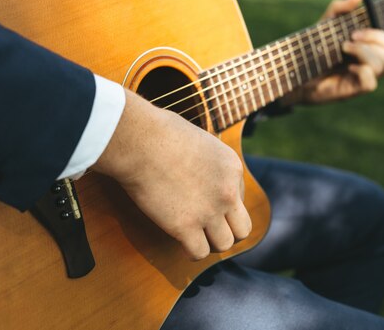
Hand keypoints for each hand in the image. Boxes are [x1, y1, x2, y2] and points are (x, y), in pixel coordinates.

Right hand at [93, 90, 251, 260]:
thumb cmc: (159, 131)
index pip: (240, 196)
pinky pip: (199, 252)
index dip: (222, 202)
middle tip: (209, 228)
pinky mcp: (185, 226)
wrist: (140, 140)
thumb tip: (196, 167)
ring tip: (195, 237)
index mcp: (232, 167)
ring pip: (225, 244)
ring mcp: (209, 211)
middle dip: (228, 230)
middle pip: (243, 228)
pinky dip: (191, 252)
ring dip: (210, 243)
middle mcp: (227, 192)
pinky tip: (181, 243)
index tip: (205, 200)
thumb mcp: (197, 138)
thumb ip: (205, 158)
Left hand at [282, 0, 383, 104]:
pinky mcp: (352, 90)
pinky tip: (347, 68)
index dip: (377, 35)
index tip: (353, 32)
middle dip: (376, 43)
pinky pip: (371, 83)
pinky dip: (362, 72)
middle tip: (349, 41)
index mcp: (366, 50)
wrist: (292, 71)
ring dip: (367, 53)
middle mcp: (367, 66)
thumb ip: (338, 8)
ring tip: (344, 50)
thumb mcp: (323, 25)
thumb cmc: (311, 50)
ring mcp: (361, 79)